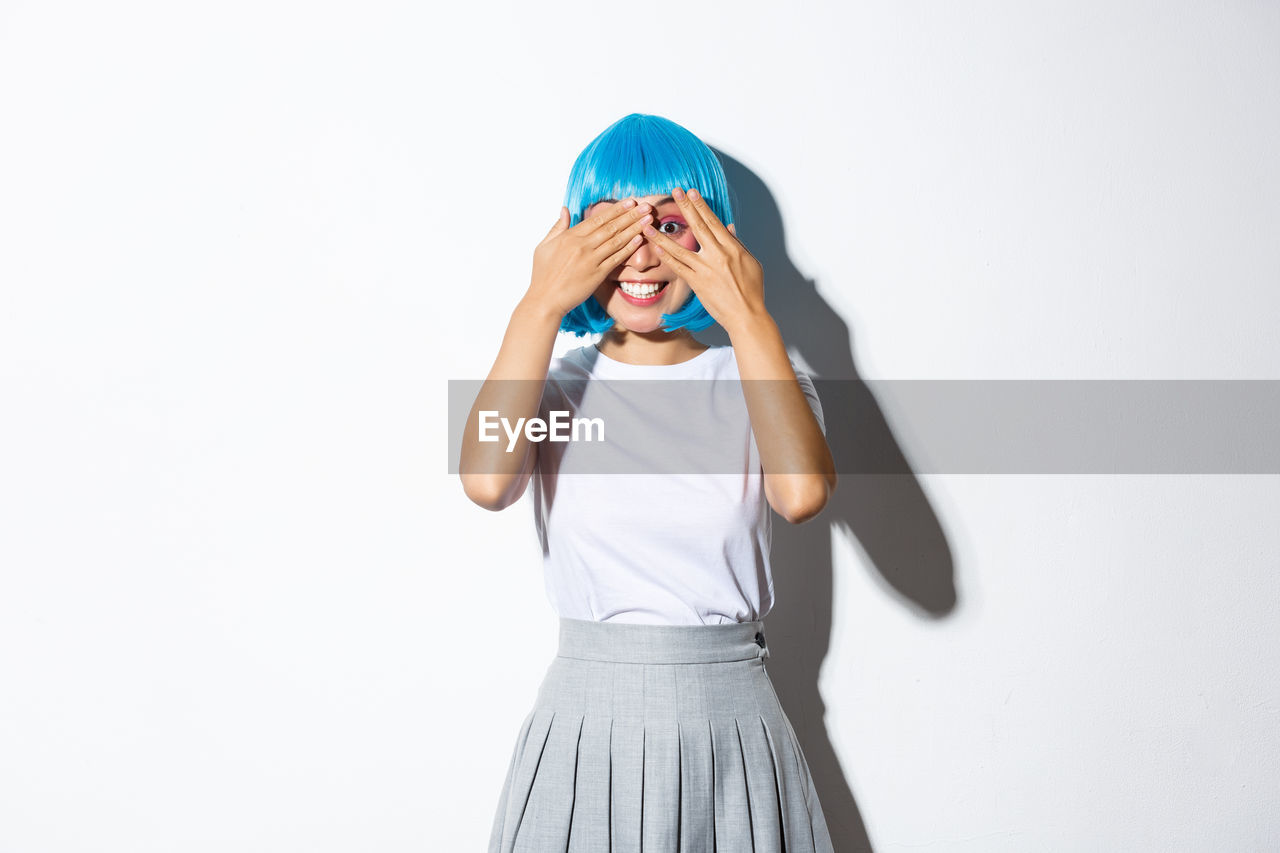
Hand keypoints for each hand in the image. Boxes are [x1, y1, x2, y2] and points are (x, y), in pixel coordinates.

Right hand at [525, 199, 654, 319]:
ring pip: (616, 240)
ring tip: (648, 219)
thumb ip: (557, 227)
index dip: (616, 209)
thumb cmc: (542, 274)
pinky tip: (639, 239)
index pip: (597, 218)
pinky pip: (616, 259)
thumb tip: (565, 209)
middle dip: (630, 214)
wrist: (545, 300)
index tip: (630, 202)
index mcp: (569, 236)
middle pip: (611, 226)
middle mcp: (582, 246)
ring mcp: (590, 260)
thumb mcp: (544, 246)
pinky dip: (628, 248)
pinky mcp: (597, 275)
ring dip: (634, 228)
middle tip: (646, 205)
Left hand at [640, 187, 766, 332]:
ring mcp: (706, 269)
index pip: (713, 221)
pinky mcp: (697, 283)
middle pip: (698, 226)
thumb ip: (736, 243)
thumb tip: (728, 227)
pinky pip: (678, 267)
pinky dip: (666, 256)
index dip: (701, 205)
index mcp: (732, 248)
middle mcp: (718, 255)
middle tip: (675, 191)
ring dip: (663, 234)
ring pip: (681, 247)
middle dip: (686, 207)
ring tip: (649, 224)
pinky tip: (656, 247)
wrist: (746, 315)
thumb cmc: (751, 290)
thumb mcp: (749, 262)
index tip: (691, 192)